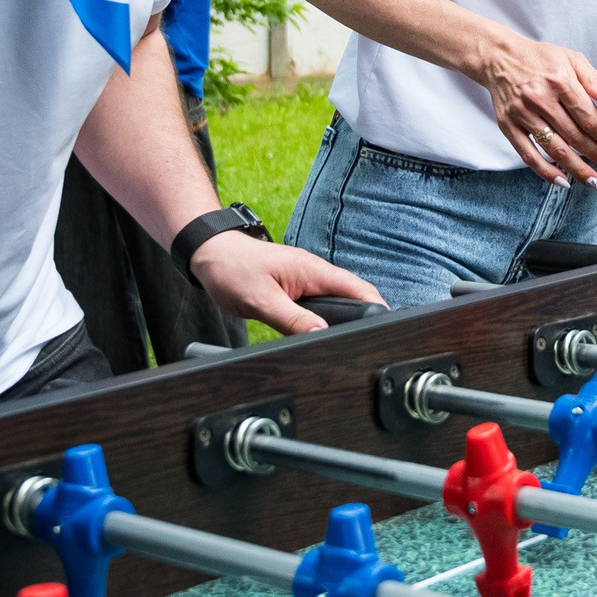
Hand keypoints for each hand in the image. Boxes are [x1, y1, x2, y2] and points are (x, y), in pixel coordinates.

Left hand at [192, 231, 382, 333]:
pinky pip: (320, 303)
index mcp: (313, 271)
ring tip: (349, 340)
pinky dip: (325, 317)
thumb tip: (320, 335)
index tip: (384, 328)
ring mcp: (307, 280)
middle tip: (365, 342)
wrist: (211, 254)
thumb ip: (293, 320)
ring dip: (344, 318)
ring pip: (336, 301)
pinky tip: (323, 330)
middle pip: (353, 297)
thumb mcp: (262, 301)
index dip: (376, 308)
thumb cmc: (233, 270)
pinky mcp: (298, 287)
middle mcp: (315, 273)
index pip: (358, 288)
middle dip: (362, 317)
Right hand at [476, 29, 596, 184]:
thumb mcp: (571, 58)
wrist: (500, 57)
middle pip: (575, 136)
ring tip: (594, 182)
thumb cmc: (541, 58)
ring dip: (577, 169)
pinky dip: (546, 172)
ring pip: (554, 149)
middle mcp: (541, 99)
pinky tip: (563, 181)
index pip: (589, 118)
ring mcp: (523, 114)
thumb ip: (594, 80)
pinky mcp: (508, 126)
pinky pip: (528, 155)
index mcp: (560, 82)